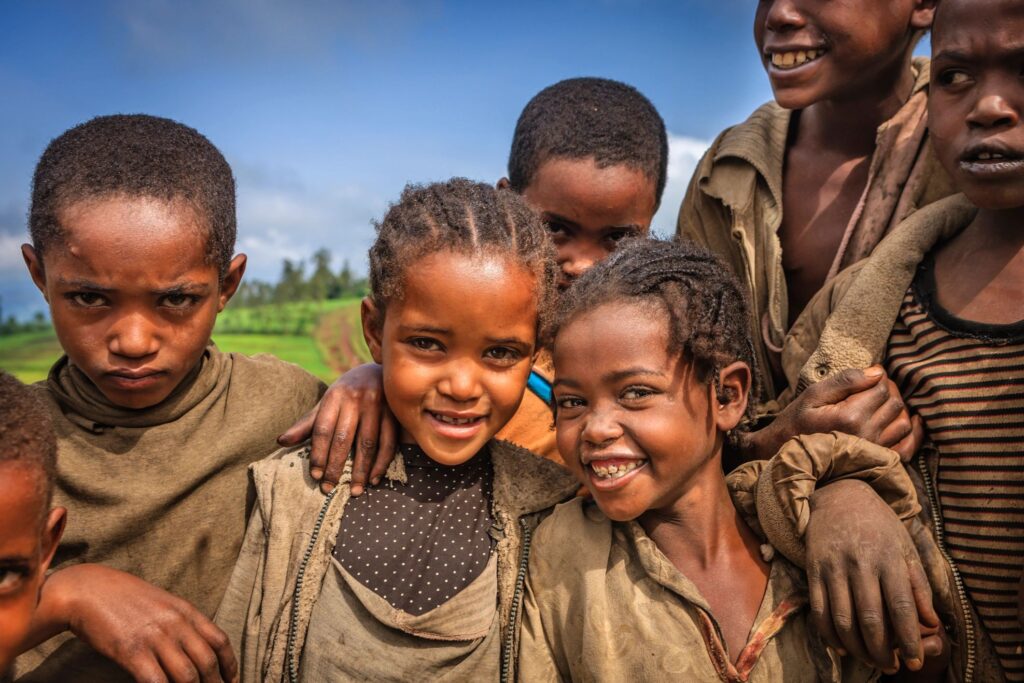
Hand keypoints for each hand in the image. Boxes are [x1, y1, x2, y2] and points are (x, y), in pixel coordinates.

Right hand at [30, 565, 236, 682]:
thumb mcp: (162, 603)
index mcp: (185, 611)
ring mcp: (154, 638)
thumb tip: (197, 647)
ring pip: (186, 676)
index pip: (219, 640)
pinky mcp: (131, 651)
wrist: (88, 590)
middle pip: (206, 662)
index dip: (230, 665)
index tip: (232, 680)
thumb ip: (181, 622)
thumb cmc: (124, 598)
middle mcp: (175, 623)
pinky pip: (156, 681)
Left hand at [277, 363, 396, 494]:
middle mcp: (355, 399)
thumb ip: (307, 423)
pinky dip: (381, 462)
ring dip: (361, 470)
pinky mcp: (394, 413)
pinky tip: (374, 479)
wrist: (383, 370)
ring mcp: (377, 405)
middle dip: (335, 466)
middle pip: (343, 438)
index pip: (323, 429)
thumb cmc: (349, 393)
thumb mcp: (327, 403)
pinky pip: (388, 442)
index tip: (316, 476)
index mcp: (335, 396)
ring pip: (367, 443)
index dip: (318, 453)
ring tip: (354, 490)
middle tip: (329, 488)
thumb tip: (281, 441)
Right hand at [747, 366, 923, 461]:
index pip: (881, 387)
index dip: (877, 377)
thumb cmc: (796, 423)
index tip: (867, 375)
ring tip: (881, 402)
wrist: (788, 456)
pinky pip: (906, 447)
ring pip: (903, 422)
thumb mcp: (813, 395)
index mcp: (850, 416)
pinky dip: (912, 433)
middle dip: (888, 389)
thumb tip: (878, 372)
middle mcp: (866, 435)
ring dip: (897, 408)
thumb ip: (846, 381)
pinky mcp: (876, 461)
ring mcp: (873, 450)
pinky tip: (909, 422)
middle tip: (872, 387)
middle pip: (894, 403)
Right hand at [805, 480, 938, 673]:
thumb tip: (931, 623)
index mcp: (889, 558)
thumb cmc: (879, 526)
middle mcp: (860, 563)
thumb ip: (920, 586)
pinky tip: (843, 647)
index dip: (909, 640)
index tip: (915, 662)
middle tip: (892, 668)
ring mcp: (833, 567)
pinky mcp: (813, 569)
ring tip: (871, 661)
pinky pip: (819, 610)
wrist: (839, 497)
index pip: (901, 608)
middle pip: (870, 619)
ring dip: (858, 648)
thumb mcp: (906, 547)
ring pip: (843, 619)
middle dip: (882, 652)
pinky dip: (830, 635)